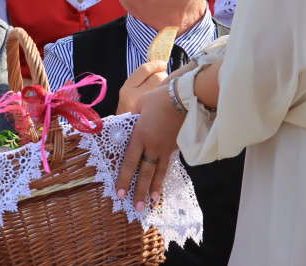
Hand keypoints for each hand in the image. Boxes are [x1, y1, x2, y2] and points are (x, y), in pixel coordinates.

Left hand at [115, 82, 184, 210]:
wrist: (185, 98)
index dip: (124, 179)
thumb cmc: (160, 98)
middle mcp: (152, 146)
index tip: (120, 193)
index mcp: (140, 136)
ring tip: (153, 200)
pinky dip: (165, 172)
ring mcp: (166, 148)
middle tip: (138, 208)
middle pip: (145, 173)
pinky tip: (164, 179)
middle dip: (140, 191)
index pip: (130, 162)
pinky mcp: (177, 146)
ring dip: (155, 187)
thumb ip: (133, 117)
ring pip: (159, 171)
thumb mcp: (140, 104)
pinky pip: (169, 162)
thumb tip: (129, 123)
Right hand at [116, 60, 167, 114]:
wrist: (122, 135)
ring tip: (166, 91)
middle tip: (165, 80)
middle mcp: (135, 96)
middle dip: (163, 76)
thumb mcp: (128, 95)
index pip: (144, 69)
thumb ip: (139, 83)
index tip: (162, 64)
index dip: (155, 65)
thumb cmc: (128, 112)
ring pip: (165, 88)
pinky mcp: (155, 115)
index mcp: (127, 89)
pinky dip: (171, 97)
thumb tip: (157, 68)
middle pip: (157, 77)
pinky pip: (167, 100)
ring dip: (168, 87)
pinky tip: (171, 100)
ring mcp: (146, 106)